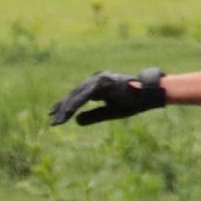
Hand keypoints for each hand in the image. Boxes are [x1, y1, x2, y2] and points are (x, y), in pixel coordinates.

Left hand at [48, 68, 167, 125]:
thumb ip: (93, 115)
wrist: (148, 94)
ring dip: (66, 108)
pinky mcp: (102, 83)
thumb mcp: (109, 112)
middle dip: (62, 107)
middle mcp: (96, 79)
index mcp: (98, 85)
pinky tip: (67, 113)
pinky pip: (85, 95)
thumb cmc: (131, 102)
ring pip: (77, 95)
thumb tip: (76, 121)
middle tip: (52, 120)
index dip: (65, 105)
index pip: (78, 95)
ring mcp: (99, 80)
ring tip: (57, 120)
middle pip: (74, 94)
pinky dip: (75, 104)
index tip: (53, 114)